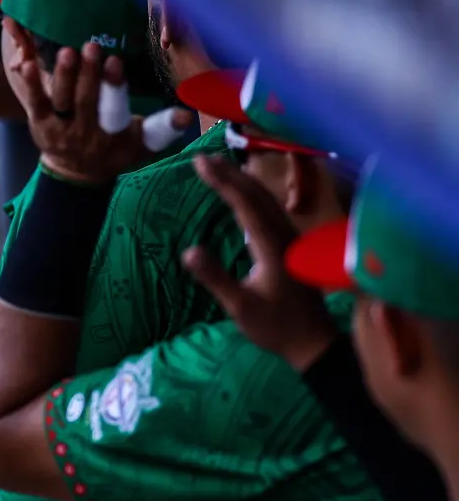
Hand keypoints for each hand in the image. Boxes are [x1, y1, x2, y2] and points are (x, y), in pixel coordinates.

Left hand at [5, 26, 181, 183]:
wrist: (76, 175)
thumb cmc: (116, 151)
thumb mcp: (142, 145)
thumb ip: (163, 129)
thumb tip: (186, 115)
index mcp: (116, 137)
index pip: (118, 111)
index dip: (117, 88)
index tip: (117, 62)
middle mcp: (87, 134)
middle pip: (89, 103)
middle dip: (91, 75)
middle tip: (93, 48)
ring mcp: (61, 130)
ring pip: (62, 101)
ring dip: (64, 76)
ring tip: (68, 52)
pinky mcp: (41, 125)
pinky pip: (35, 104)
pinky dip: (32, 85)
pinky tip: (26, 66)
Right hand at [183, 155, 339, 370]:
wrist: (312, 342)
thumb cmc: (275, 326)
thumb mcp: (240, 307)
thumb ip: (216, 277)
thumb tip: (187, 250)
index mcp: (272, 246)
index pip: (245, 204)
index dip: (222, 181)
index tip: (199, 163)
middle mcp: (284, 236)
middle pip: (257, 195)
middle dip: (229, 174)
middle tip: (201, 158)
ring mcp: (290, 239)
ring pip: (266, 200)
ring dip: (242, 181)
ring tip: (218, 167)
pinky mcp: (290, 245)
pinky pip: (270, 209)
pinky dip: (252, 194)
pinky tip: (243, 193)